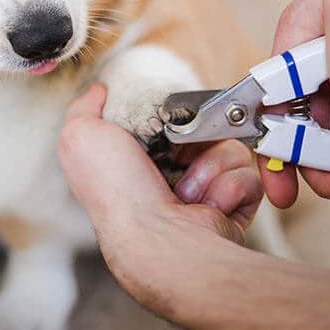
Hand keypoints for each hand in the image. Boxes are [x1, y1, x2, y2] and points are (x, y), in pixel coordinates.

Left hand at [58, 84, 261, 316]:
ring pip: (228, 148)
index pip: (166, 120)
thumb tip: (100, 90)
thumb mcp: (81, 136)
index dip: (170, 115)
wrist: (158, 240)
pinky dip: (230, 187)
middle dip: (194, 138)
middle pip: (203, 128)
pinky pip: (248, 175)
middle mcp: (169, 176)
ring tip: (188, 191)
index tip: (164, 120)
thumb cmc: (116, 190)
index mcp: (135, 160)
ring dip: (210, 166)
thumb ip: (86, 108)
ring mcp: (203, 192)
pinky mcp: (232, 206)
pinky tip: (207, 205)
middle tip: (177, 154)